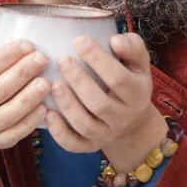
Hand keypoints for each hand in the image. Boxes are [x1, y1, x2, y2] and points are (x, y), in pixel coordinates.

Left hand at [46, 33, 167, 167]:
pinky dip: (59, 132)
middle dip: (79, 81)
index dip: (98, 59)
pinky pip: (73, 144)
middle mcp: (123, 117)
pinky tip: (48, 112)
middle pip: (99, 103)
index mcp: (137, 94)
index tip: (79, 40)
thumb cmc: (129, 80)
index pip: (118, 78)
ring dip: (67, 104)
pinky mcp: (90, 146)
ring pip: (85, 125)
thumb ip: (131, 46)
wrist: (132, 120)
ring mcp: (106, 134)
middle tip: (62, 60)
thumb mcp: (138, 62)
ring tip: (52, 84)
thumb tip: (115, 41)